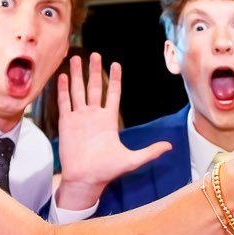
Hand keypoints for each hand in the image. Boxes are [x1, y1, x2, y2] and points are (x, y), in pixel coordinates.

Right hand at [56, 53, 171, 210]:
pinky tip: (63, 76)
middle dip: (94, 70)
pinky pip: (65, 102)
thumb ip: (150, 152)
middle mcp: (94, 116)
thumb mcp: (132, 160)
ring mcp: (79, 118)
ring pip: (78, 91)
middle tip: (95, 54)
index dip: (114, 79)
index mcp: (108, 120)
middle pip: (94, 87)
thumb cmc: (107, 171)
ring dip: (77, 75)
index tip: (116, 64)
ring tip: (76, 58)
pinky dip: (64, 89)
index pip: (112, 94)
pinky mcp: (66, 123)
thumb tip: (170, 147)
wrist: (85, 180)